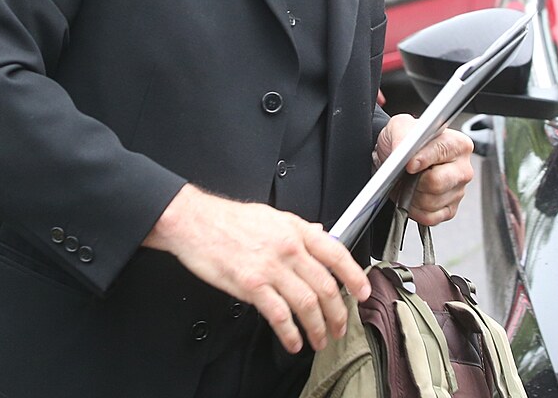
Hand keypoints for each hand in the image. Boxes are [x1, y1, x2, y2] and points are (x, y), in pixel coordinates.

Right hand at [145, 186, 370, 354]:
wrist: (194, 222)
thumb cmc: (228, 219)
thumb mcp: (272, 216)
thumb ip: (299, 228)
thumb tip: (321, 234)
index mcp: (295, 229)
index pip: (336, 253)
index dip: (354, 276)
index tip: (363, 293)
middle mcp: (288, 248)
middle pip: (326, 286)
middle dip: (338, 313)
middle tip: (339, 327)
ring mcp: (271, 267)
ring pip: (308, 304)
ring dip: (318, 328)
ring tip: (319, 340)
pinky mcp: (251, 285)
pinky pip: (280, 316)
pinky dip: (290, 334)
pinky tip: (293, 341)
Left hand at [374, 114, 473, 226]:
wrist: (398, 159)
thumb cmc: (405, 141)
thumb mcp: (399, 126)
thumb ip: (402, 134)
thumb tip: (404, 151)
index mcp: (458, 144)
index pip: (441, 152)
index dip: (422, 159)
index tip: (409, 165)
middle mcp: (463, 169)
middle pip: (437, 182)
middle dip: (414, 181)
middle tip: (405, 174)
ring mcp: (458, 191)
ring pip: (430, 202)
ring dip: (411, 196)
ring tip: (406, 183)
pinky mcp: (450, 210)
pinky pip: (429, 217)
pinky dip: (414, 210)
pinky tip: (411, 196)